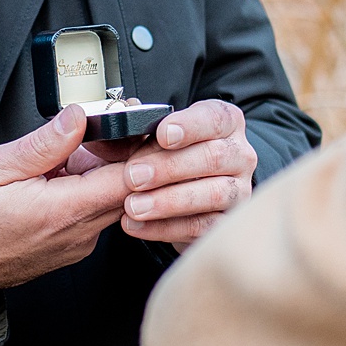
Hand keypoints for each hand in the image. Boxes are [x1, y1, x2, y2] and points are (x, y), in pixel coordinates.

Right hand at [0, 105, 130, 292]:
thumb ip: (45, 143)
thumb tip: (78, 118)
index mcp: (64, 210)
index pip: (129, 180)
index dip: (138, 150)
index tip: (130, 126)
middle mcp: (78, 233)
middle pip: (128, 190)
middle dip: (119, 156)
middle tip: (93, 131)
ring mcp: (77, 243)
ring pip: (111, 201)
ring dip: (100, 174)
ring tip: (65, 158)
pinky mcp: (71, 247)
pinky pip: (94, 214)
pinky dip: (87, 192)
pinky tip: (60, 180)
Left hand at [113, 100, 256, 249]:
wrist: (184, 196)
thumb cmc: (168, 157)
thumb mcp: (149, 139)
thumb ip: (131, 135)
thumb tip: (107, 134)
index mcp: (224, 123)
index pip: (215, 118)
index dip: (190, 126)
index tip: (163, 135)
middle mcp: (239, 154)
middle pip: (213, 157)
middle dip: (169, 167)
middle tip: (133, 177)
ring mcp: (238, 190)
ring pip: (212, 194)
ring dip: (168, 201)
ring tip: (133, 206)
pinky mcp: (227, 222)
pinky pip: (201, 226)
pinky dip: (166, 227)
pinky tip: (137, 225)